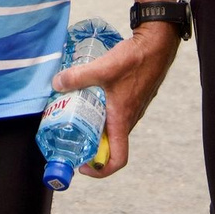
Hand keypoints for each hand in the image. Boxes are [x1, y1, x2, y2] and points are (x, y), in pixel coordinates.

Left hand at [49, 22, 180, 177]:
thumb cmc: (136, 60)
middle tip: (71, 135)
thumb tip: (56, 83)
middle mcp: (129, 119)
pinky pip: (117, 113)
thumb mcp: (102, 68)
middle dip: (91, 145)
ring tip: (76, 112)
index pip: (117, 159)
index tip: (84, 165)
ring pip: (113, 127)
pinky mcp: (133, 96)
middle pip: (111, 144)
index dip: (101, 170)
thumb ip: (77, 76)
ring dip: (96, 126)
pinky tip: (91, 94)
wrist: (158, 44)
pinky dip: (103, 111)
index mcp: (122, 120)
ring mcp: (133, 108)